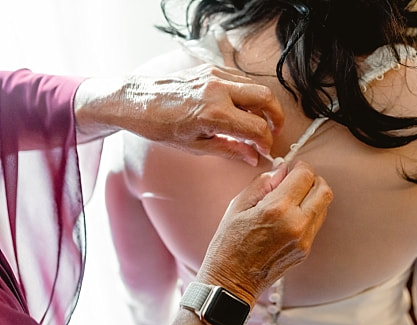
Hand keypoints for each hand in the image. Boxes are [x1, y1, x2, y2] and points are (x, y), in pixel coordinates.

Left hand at [75, 64, 284, 165]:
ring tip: (257, 121)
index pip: (257, 128)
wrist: (135, 100)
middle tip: (272, 131)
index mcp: (214, 114)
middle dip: (275, 117)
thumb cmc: (159, 126)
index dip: (266, 142)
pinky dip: (248, 94)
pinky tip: (241, 108)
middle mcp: (218, 90)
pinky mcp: (211, 69)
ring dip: (263, 105)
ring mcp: (215, 76)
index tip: (264, 150)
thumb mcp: (195, 146)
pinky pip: (240, 79)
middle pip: (266, 99)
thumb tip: (252, 156)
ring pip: (256, 86)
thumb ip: (229, 149)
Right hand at [194, 161, 332, 304]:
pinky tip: (291, 215)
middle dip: (312, 179)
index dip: (300, 167)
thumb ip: (264, 182)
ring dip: (313, 196)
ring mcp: (304, 240)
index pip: (305, 176)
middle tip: (297, 180)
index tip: (292, 167)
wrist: (231, 282)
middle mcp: (296, 224)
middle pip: (324, 190)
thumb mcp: (238, 205)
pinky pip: (316, 223)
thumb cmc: (229, 243)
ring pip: (324, 206)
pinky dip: (309, 213)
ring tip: (292, 198)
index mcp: (277, 209)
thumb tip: (283, 170)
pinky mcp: (306, 250)